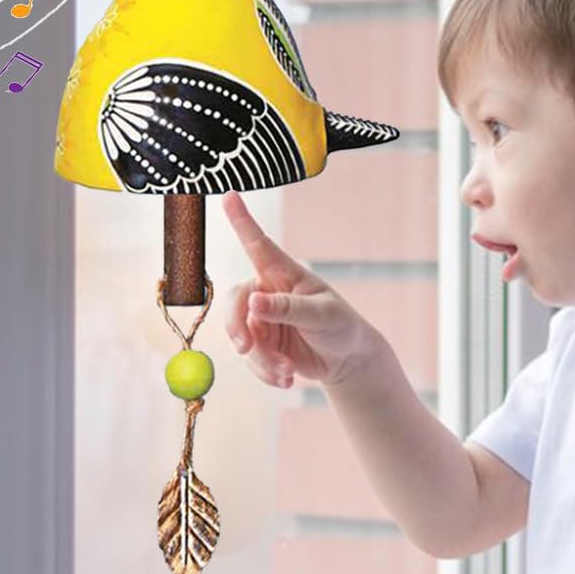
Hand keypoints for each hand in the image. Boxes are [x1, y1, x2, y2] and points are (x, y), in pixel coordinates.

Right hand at [223, 196, 384, 388]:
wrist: (346, 361)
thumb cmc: (341, 327)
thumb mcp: (322, 316)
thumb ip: (287, 309)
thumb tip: (254, 302)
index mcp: (284, 274)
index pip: (258, 244)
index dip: (241, 220)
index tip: (228, 194)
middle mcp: (267, 292)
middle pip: (234, 302)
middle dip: (237, 327)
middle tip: (245, 348)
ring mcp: (261, 319)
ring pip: (241, 337)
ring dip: (261, 360)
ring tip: (287, 374)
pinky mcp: (261, 344)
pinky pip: (249, 360)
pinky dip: (265, 373)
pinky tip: (287, 379)